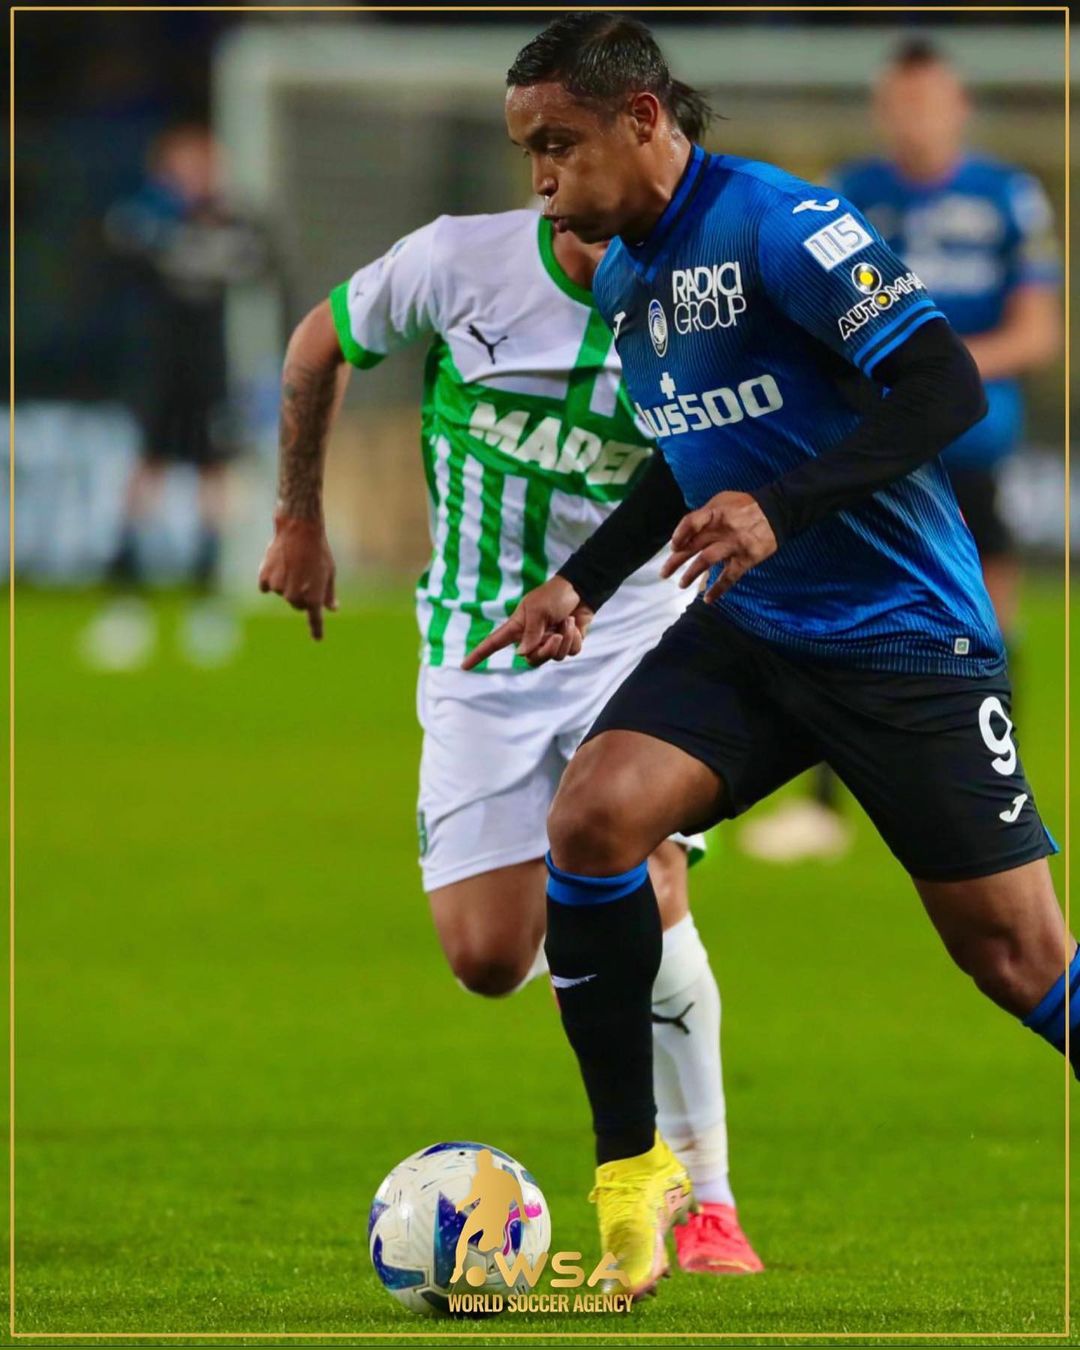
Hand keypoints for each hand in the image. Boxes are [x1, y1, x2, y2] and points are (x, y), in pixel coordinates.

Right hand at [258, 509, 337, 639]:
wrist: (299, 529)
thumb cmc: (318, 551)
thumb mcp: (329, 572)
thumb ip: (328, 594)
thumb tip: (331, 609)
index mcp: (313, 598)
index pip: (314, 619)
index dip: (316, 630)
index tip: (318, 639)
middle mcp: (294, 597)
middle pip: (297, 605)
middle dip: (302, 594)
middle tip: (306, 573)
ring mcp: (277, 589)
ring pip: (282, 593)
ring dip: (286, 583)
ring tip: (293, 563)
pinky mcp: (264, 579)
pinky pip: (266, 586)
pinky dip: (271, 578)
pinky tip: (278, 563)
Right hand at [461, 575, 593, 669]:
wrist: (581, 590)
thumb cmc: (554, 595)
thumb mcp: (538, 609)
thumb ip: (530, 633)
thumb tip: (522, 655)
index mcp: (518, 627)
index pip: (494, 643)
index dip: (479, 655)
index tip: (464, 666)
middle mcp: (531, 638)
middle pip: (531, 660)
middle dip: (546, 650)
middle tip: (555, 635)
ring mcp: (549, 642)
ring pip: (553, 658)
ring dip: (564, 640)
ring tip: (567, 623)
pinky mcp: (567, 643)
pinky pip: (570, 653)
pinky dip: (574, 639)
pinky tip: (574, 626)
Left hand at [660, 491, 777, 602]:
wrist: (777, 510)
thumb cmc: (746, 505)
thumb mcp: (723, 501)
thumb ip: (705, 514)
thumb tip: (688, 531)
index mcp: (715, 513)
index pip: (691, 522)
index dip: (679, 534)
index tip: (673, 546)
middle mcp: (721, 530)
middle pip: (693, 545)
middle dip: (676, 560)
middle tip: (663, 573)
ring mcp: (733, 545)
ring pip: (707, 561)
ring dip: (692, 574)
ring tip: (681, 584)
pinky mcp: (745, 559)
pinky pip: (729, 577)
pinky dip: (718, 589)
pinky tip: (708, 599)